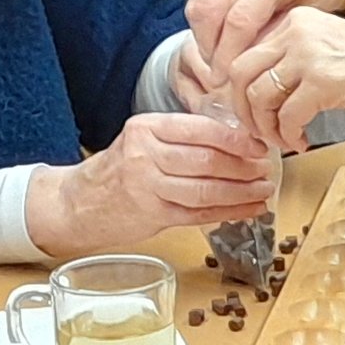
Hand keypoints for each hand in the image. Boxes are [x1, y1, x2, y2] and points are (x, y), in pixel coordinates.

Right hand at [27, 113, 274, 254]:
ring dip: (241, 192)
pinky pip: (198, 214)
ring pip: (205, 190)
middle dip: (243, 167)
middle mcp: (145, 155)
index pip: (200, 130)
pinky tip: (247, 210)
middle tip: (267, 169)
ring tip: (263, 191)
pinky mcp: (152, 216)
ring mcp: (147, 188)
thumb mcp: (143, 139)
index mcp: (146, 128)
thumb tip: (237, 139)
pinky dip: (228, 213)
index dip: (235, 139)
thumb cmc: (118, 169)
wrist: (78, 203)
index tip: (258, 144)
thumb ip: (182, 137)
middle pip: (206, 161)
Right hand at [186, 0, 344, 71]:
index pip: (239, 19)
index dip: (228, 54)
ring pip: (198, 2)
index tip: (227, 79)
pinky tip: (219, 43)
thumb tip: (250, 63)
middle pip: (208, 8)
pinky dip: (205, 25)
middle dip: (207, 47)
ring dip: (202, 37)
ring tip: (216, 62)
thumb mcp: (312, 14)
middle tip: (217, 75)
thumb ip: (279, 34)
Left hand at [205, 7, 344, 151]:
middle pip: (239, 74)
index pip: (243, 54)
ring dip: (266, 127)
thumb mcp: (328, 50)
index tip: (251, 114)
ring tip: (283, 140)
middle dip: (244, 111)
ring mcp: (309, 53)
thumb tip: (254, 90)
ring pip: (257, 96)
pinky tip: (303, 141)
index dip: (239, 91)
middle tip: (259, 133)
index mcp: (295, 20)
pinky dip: (289, 135)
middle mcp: (297, 29)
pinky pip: (287, 116)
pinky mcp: (324, 80)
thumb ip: (292, 60)